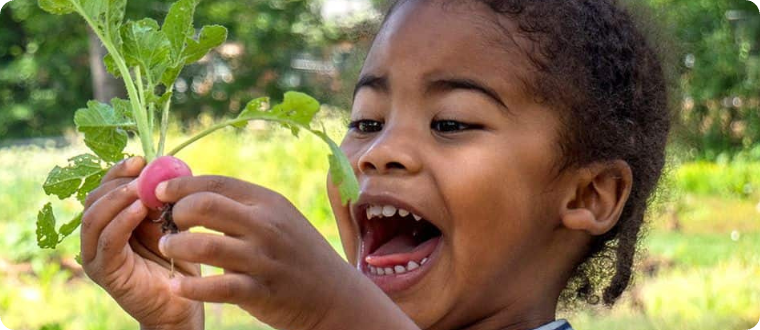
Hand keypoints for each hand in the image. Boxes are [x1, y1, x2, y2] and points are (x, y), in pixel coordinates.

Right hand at [81, 157, 203, 329]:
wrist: (183, 302)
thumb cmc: (179, 260)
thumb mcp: (170, 223)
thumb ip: (161, 201)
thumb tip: (163, 169)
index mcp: (110, 222)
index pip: (104, 189)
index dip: (119, 172)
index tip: (141, 160)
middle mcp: (97, 237)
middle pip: (94, 199)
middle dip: (117, 182)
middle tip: (141, 172)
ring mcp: (96, 256)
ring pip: (94, 218)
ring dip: (117, 198)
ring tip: (140, 188)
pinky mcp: (105, 271)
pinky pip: (107, 240)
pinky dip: (121, 221)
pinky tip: (139, 209)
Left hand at [156, 176, 418, 329]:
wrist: (333, 294)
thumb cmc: (296, 253)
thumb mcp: (279, 219)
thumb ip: (243, 208)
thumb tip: (194, 193)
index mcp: (268, 203)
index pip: (217, 183)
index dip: (183, 184)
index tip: (160, 191)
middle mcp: (266, 226)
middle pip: (206, 207)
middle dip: (177, 213)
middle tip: (168, 224)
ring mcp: (263, 259)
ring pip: (204, 246)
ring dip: (177, 247)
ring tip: (169, 250)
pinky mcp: (260, 291)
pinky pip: (215, 287)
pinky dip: (191, 286)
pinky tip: (179, 285)